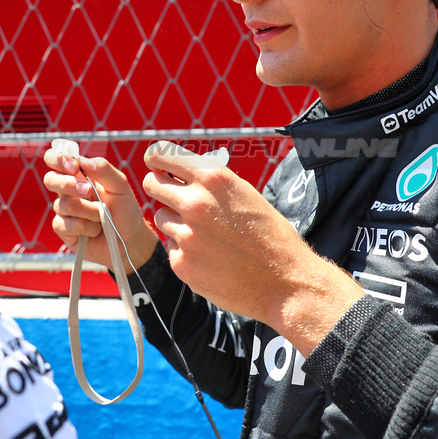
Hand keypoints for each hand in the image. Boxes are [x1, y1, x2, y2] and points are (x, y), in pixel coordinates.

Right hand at [42, 142, 158, 270]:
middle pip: (50, 179)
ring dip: (88, 211)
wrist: (130, 239)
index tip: (73, 167)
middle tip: (89, 191)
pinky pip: (64, 224)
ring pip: (63, 204)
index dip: (58, 159)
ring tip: (102, 216)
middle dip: (68, 184)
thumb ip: (102, 169)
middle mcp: (68, 191)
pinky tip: (94, 230)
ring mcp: (64, 211)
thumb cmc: (125, 209)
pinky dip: (84, 227)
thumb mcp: (120, 185)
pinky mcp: (64, 230)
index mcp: (80, 175)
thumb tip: (81, 160)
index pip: (56, 160)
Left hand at [142, 142, 363, 353]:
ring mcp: (186, 235)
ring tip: (206, 234)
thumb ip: (212, 184)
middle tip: (168, 195)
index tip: (153, 162)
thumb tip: (181, 174)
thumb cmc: (271, 236)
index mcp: (214, 179)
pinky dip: (184, 251)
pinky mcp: (181, 264)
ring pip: (161, 217)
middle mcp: (195, 203)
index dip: (156, 159)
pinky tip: (210, 258)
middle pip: (151, 184)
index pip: (164, 156)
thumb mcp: (245, 195)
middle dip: (158, 187)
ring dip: (175, 222)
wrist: (285, 282)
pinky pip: (171, 247)